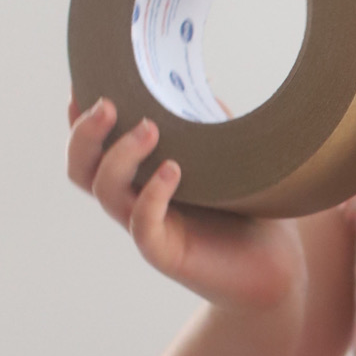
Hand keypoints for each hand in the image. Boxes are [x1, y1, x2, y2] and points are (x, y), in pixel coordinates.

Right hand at [66, 93, 306, 313]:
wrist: (276, 272)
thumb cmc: (250, 215)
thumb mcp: (229, 161)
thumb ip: (210, 127)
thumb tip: (205, 84)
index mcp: (140, 178)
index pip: (93, 148)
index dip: (79, 120)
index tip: (84, 86)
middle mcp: (135, 202)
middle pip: (81, 168)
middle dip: (84, 134)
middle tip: (107, 105)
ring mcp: (148, 228)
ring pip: (106, 191)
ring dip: (121, 156)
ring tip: (150, 128)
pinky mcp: (166, 254)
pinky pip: (142, 226)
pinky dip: (152, 196)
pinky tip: (173, 171)